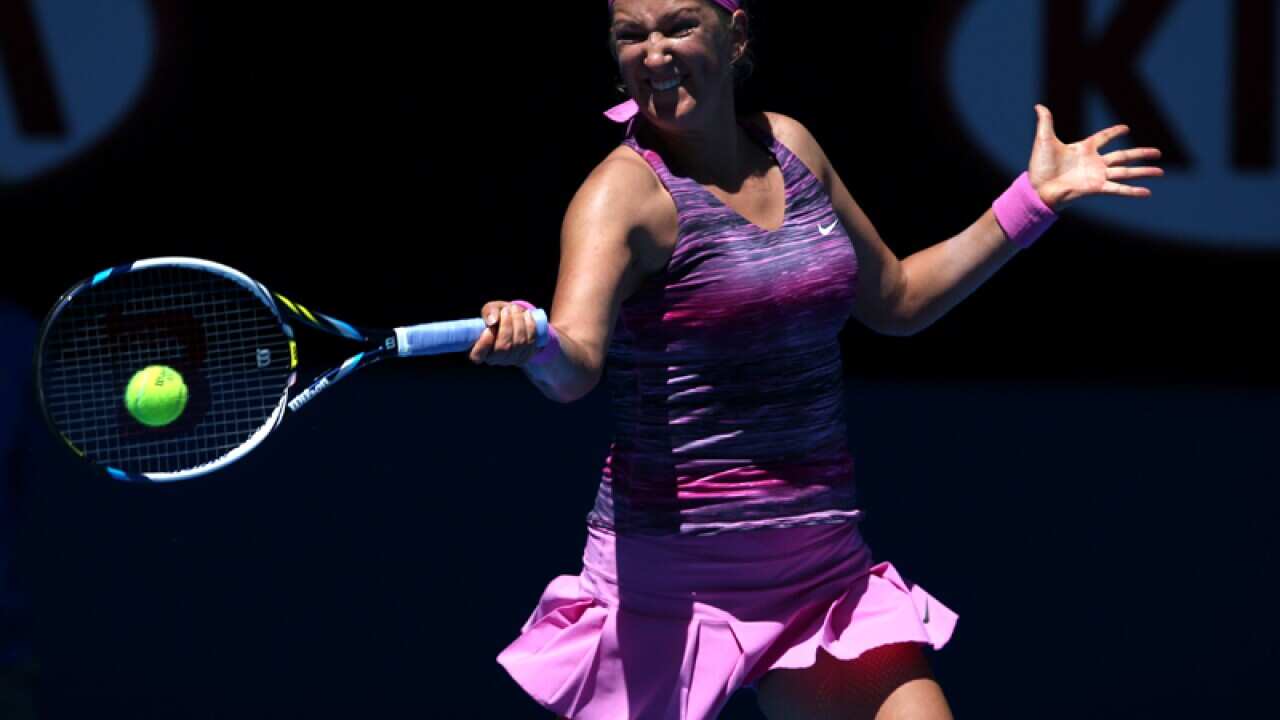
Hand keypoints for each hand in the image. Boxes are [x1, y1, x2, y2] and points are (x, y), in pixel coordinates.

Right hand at [469, 301, 539, 365]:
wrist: (513, 320)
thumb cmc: (496, 316)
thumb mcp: (489, 311)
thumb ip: (489, 313)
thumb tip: (493, 321)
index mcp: (479, 353)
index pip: (478, 355)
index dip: (484, 342)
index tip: (488, 327)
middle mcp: (495, 360)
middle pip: (503, 346)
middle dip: (506, 324)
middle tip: (506, 309)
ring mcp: (511, 360)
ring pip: (518, 343)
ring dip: (518, 322)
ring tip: (515, 308)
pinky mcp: (525, 356)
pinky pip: (531, 341)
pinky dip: (530, 325)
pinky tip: (526, 314)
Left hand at [1027, 104, 1163, 210]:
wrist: (1037, 188)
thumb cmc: (1040, 166)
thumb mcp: (1044, 139)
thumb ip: (1046, 121)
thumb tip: (1039, 105)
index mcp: (1084, 148)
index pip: (1104, 137)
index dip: (1114, 132)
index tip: (1126, 128)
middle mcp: (1094, 162)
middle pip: (1124, 156)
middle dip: (1141, 154)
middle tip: (1158, 152)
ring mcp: (1097, 176)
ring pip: (1126, 172)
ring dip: (1144, 172)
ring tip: (1161, 171)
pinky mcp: (1096, 188)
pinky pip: (1118, 189)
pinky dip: (1132, 191)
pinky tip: (1147, 192)